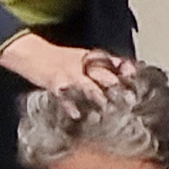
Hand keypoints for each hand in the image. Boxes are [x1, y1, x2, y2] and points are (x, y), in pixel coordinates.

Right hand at [0, 32, 129, 94]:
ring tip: (106, 107)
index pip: (112, 64)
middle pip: (102, 75)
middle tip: (128, 99)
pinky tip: (77, 115)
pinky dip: (70, 106)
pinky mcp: (54, 84)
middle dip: (115, 87)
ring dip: (97, 97)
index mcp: (91, 58)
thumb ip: (105, 64)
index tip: (135, 78)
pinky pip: (64, 96)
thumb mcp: (84, 57)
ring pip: (86, 86)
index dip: (125, 70)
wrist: (33, 53)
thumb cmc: (60, 58)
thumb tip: (129, 69)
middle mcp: (82, 65)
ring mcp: (69, 75)